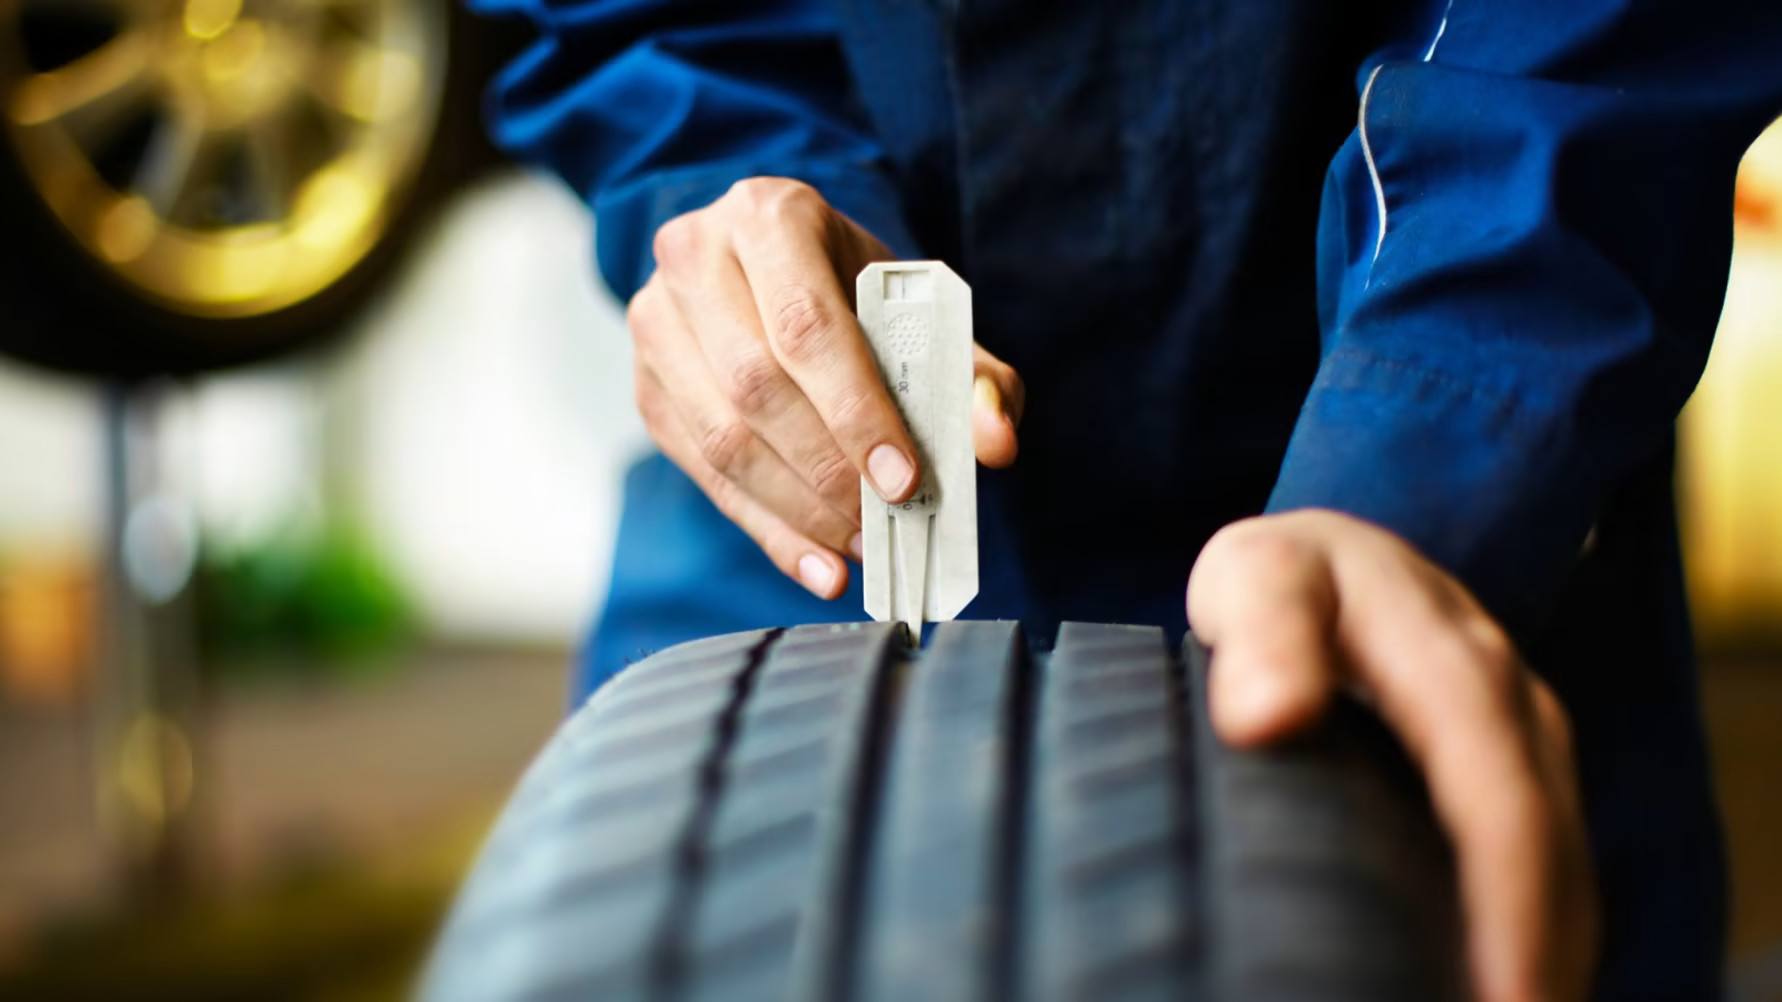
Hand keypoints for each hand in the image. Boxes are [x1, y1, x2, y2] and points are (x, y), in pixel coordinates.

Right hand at [629, 178, 1023, 597]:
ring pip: (720, 437)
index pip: (806, 326)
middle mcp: (694, 257)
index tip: (903, 480)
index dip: (855, 411)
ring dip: (797, 509)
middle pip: (756, 385)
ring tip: (859, 545)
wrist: (777, 272)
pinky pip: (702, 473)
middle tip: (885, 520)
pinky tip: (817, 563)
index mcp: (768, 216)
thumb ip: (972, 373)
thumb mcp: (923, 312)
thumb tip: (995, 442)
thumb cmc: (856, 292)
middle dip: (828, 469)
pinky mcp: (646, 386)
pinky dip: (767, 529)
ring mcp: (657, 323)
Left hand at [1187, 509, 1597, 1001]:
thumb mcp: (1257, 579)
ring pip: (1565, 866)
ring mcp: (1529, 739)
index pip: (1500, 797)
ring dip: (1548, 952)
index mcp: (1452, 660)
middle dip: (1541, 955)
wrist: (1332, 552)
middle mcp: (1514, 705)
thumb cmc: (1283, 577)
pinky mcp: (1524, 769)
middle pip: (1551, 851)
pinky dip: (1538, 930)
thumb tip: (1265, 717)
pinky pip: (1550, 861)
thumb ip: (1264, 635)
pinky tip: (1496, 983)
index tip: (1504, 995)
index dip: (1510, 904)